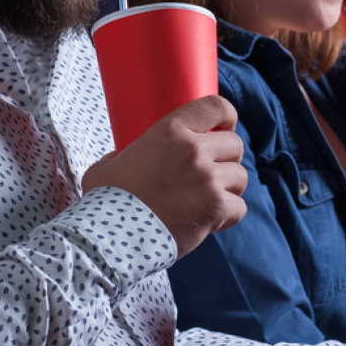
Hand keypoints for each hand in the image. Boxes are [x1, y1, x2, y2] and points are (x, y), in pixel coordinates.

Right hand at [83, 95, 246, 258]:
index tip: (225, 128)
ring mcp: (207, 179)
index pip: (215, 107)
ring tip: (210, 200)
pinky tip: (210, 222)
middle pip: (235, 144)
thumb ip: (121, 156)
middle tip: (213, 174)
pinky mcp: (216, 207)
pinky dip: (228, 216)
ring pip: (241, 176)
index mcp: (170, 131)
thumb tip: (122, 158)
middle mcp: (193, 150)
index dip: (227, 117)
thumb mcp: (107, 165)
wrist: (109, 237)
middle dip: (228, 159)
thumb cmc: (105, 202)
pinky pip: (239, 207)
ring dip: (230, 188)